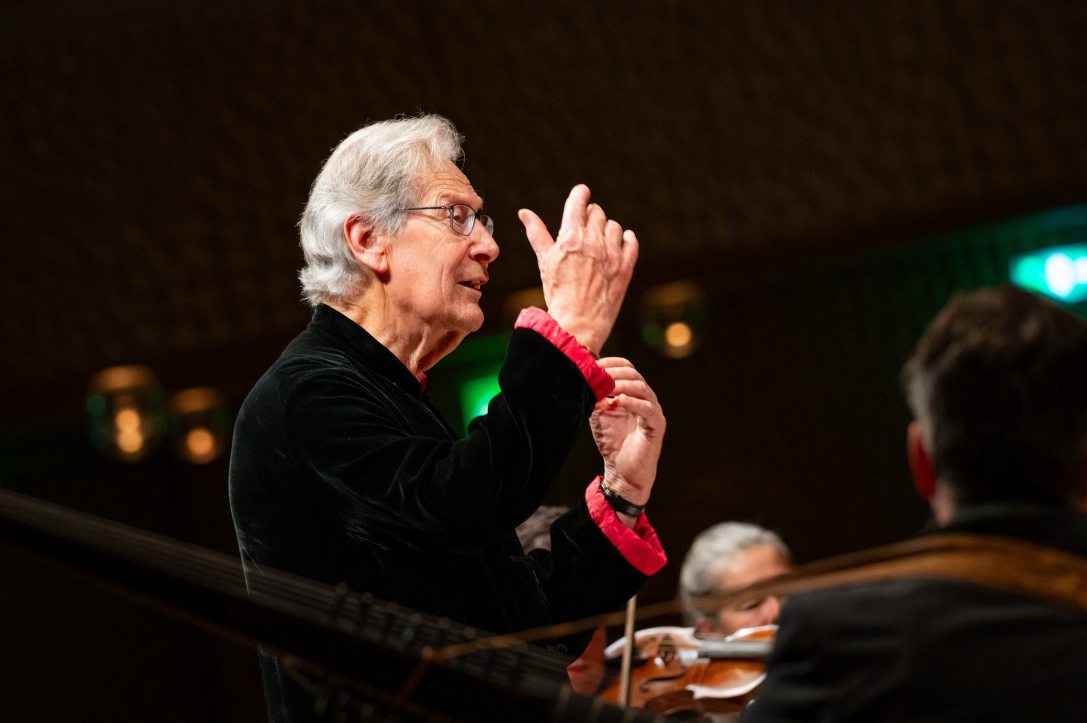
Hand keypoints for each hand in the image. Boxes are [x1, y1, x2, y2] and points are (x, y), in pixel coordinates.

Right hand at [519, 185, 637, 354]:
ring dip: (607, 230)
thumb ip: (537, 233)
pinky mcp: (625, 267)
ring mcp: (611, 254)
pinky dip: (626, 240)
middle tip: (585, 230)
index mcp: (571, 237)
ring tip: (599, 244)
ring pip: (615, 226)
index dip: (581, 194)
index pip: (579, 201)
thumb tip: (524, 213)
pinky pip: (631, 241)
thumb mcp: (545, 261)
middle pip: (597, 213)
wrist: (577, 324)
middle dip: (591, 217)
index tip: (582, 193)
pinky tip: (618, 246)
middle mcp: (593, 241)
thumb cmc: (557, 293)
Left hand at [589, 358, 665, 506]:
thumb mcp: (599, 414)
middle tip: (597, 374)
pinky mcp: (657, 425)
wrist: (622, 472)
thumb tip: (585, 378)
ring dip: (621, 384)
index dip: (611, 363)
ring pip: (641, 388)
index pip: (628, 368)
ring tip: (606, 386)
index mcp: (633, 393)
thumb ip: (596, 396)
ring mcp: (653, 411)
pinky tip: (618, 401)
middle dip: (614, 372)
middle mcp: (646, 398)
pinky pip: (647, 408)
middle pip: (634, 374)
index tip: (593, 365)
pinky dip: (632, 402)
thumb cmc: (612, 442)